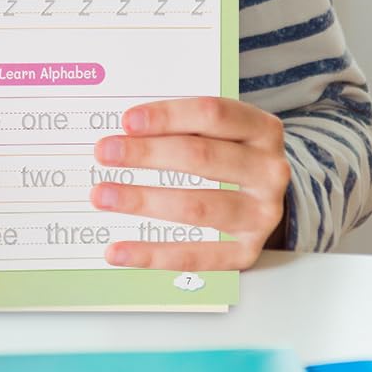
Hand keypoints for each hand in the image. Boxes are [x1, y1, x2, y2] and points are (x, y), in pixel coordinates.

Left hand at [89, 98, 289, 270]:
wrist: (263, 196)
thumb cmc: (225, 151)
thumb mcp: (214, 129)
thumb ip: (178, 125)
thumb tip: (121, 132)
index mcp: (261, 129)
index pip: (212, 115)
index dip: (167, 116)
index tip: (127, 122)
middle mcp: (268, 171)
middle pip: (202, 157)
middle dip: (147, 154)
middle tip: (103, 153)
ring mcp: (262, 214)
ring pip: (198, 206)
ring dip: (143, 201)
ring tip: (102, 197)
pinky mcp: (248, 251)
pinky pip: (197, 255)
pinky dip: (154, 254)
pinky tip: (118, 251)